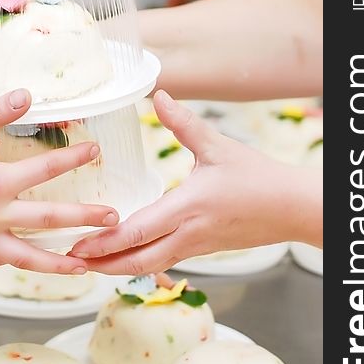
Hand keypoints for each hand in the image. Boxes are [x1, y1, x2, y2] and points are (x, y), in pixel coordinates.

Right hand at [0, 89, 118, 272]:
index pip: (46, 171)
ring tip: (88, 265)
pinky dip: (26, 264)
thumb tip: (27, 95)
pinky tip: (41, 264)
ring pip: (30, 257)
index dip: (75, 159)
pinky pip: (4, 262)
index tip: (96, 151)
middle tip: (115, 219)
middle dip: (86, 220)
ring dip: (61, 262)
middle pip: (50, 221)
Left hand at [68, 91, 321, 274]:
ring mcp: (193, 247)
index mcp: (187, 207)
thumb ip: (183, 122)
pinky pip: (162, 262)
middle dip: (101, 265)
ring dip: (117, 269)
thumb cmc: (257, 177)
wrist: (292, 208)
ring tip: (89, 265)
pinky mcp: (199, 250)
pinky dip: (137, 264)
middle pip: (136, 261)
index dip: (104, 242)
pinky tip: (122, 258)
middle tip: (71, 262)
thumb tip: (158, 95)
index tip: (77, 245)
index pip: (137, 232)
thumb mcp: (218, 146)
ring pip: (148, 266)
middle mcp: (187, 234)